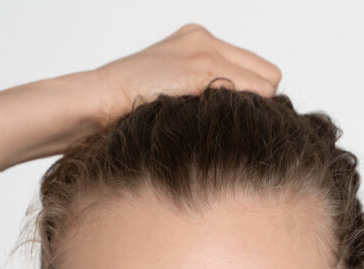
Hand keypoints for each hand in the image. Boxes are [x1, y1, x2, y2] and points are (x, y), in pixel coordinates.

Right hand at [88, 23, 282, 124]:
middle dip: (260, 104)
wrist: (94, 104)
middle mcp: (203, 40)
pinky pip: (251, 91)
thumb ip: (201, 101)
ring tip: (226, 134)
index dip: (254, 101)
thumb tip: (239, 124)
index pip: (254, 71)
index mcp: (195, 43)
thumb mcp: (169, 103)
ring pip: (266, 85)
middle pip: (268, 76)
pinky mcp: (201, 65)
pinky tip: (223, 131)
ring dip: (252, 113)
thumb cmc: (123, 116)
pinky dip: (246, 114)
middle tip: (239, 132)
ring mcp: (203, 49)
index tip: (241, 126)